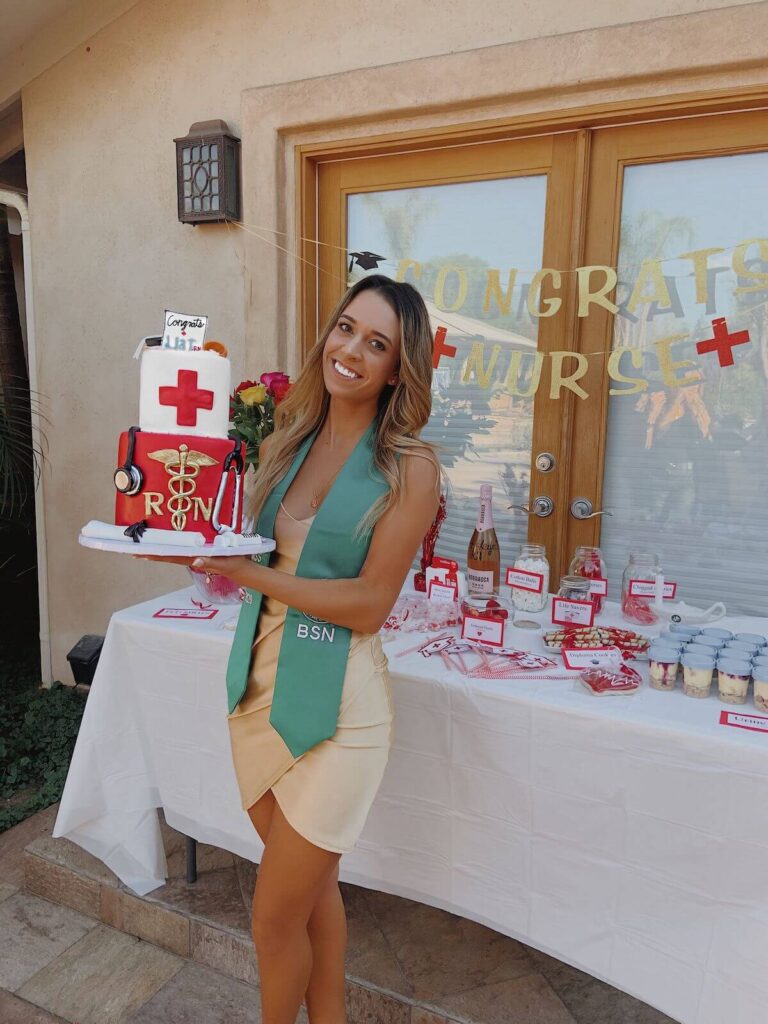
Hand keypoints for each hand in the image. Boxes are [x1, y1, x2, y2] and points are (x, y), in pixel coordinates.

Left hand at [133, 553, 256, 587]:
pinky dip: (171, 549)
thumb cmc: (234, 564)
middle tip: (133, 550)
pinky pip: (182, 551)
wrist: (242, 570)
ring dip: (158, 552)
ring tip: (144, 548)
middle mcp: (191, 559)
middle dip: (151, 553)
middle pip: (167, 555)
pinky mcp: (199, 554)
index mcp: (194, 559)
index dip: (155, 554)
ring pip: (172, 554)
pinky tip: (166, 546)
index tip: (140, 553)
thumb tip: (195, 561)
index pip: (171, 557)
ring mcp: (194, 557)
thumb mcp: (225, 562)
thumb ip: (211, 562)